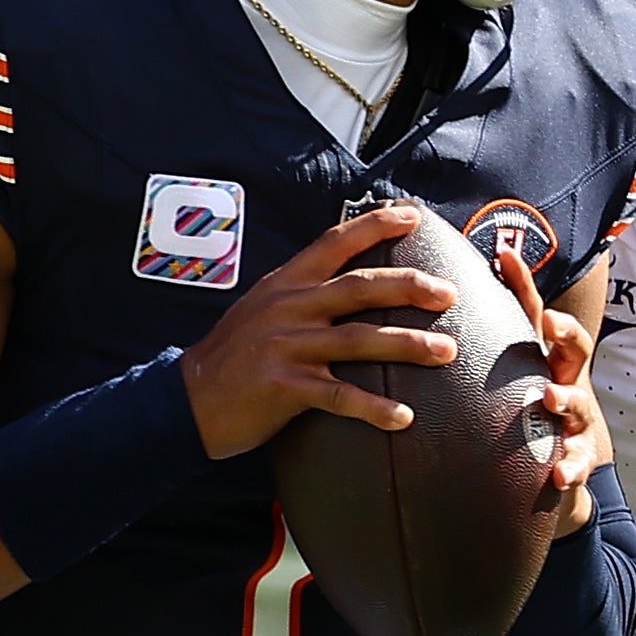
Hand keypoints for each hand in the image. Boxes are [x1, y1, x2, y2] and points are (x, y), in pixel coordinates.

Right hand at [176, 204, 459, 458]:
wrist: (186, 399)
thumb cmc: (232, 356)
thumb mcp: (262, 308)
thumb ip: (302, 293)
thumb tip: (348, 281)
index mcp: (287, 284)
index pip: (335, 242)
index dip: (376, 225)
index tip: (413, 215)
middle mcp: (289, 308)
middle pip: (360, 287)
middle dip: (409, 286)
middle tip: (449, 293)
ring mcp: (287, 347)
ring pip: (359, 340)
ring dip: (408, 344)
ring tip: (447, 352)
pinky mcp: (285, 387)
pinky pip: (339, 397)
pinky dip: (374, 408)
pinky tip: (404, 419)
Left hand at [494, 244, 608, 534]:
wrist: (553, 475)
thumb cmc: (521, 420)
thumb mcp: (502, 383)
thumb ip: (475, 354)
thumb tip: (419, 315)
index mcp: (541, 362)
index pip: (533, 316)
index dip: (523, 285)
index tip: (504, 256)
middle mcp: (564, 384)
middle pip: (574, 349)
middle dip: (565, 332)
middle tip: (550, 322)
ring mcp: (574, 422)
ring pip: (578, 404)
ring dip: (566, 399)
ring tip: (550, 398)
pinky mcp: (577, 459)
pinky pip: (578, 462)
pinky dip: (571, 466)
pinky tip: (559, 473)